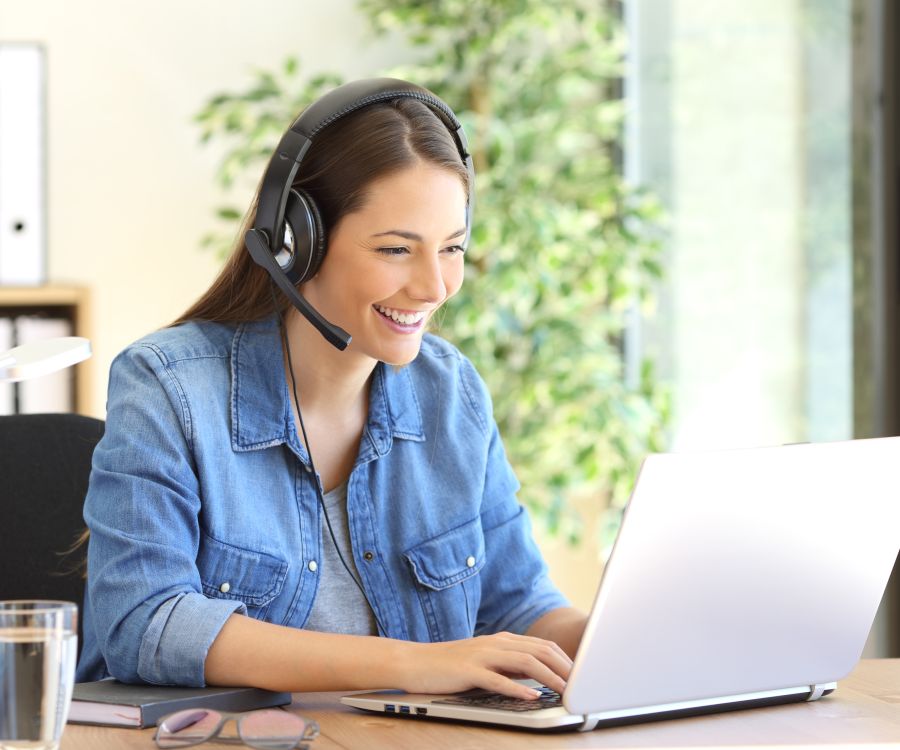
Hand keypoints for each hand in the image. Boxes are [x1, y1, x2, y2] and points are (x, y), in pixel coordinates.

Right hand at [396, 632, 571, 699]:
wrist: (413, 662)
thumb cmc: (450, 666)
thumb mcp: (486, 662)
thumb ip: (510, 666)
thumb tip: (539, 676)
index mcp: (502, 640)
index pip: (542, 646)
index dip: (565, 659)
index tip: (581, 675)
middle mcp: (495, 643)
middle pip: (539, 650)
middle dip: (564, 667)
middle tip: (582, 684)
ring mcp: (482, 655)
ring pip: (524, 661)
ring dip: (549, 676)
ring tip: (566, 690)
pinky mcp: (468, 670)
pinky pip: (498, 679)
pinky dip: (518, 688)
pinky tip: (532, 697)